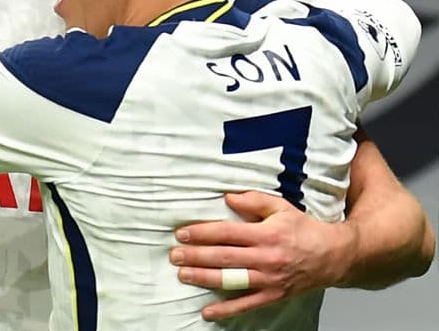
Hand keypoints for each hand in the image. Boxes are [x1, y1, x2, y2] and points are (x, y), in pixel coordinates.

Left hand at [170, 191, 353, 320]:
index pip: (226, 233)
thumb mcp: (281, 207)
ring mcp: (269, 279)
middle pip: (224, 257)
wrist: (334, 256)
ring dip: (204, 278)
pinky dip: (226, 310)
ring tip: (183, 274)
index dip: (202, 233)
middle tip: (175, 254)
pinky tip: (207, 311)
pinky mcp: (273, 295)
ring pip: (231, 280)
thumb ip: (253, 201)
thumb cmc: (303, 229)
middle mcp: (266, 258)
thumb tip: (227, 198)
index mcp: (266, 234)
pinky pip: (246, 304)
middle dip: (196, 256)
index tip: (182, 233)